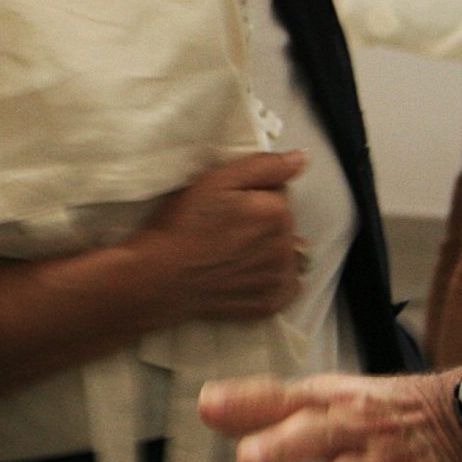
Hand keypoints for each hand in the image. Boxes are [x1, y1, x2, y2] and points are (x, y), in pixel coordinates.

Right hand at [137, 150, 306, 322]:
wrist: (161, 277)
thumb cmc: (184, 225)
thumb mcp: (214, 181)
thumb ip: (263, 167)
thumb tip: (301, 159)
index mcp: (277, 212)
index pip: (279, 192)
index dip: (252, 194)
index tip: (227, 204)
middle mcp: (287, 246)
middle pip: (283, 222)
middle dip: (262, 220)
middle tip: (225, 228)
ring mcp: (280, 278)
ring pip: (285, 252)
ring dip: (269, 248)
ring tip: (234, 252)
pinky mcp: (271, 303)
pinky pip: (286, 284)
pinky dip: (272, 277)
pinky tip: (245, 273)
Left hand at [197, 369, 461, 461]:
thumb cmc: (379, 414)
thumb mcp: (327, 401)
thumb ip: (266, 410)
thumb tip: (208, 409)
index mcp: (329, 403)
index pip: (283, 398)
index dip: (246, 402)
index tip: (208, 405)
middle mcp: (355, 431)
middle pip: (315, 434)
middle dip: (281, 444)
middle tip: (246, 459)